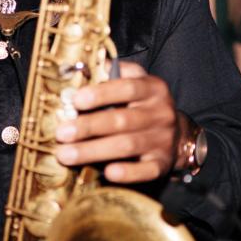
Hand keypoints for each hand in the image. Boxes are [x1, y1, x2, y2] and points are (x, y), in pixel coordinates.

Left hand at [53, 62, 178, 182]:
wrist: (179, 135)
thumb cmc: (143, 106)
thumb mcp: (136, 82)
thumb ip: (113, 73)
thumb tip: (82, 67)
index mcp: (152, 88)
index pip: (128, 87)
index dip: (101, 94)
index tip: (76, 100)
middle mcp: (160, 113)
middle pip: (122, 120)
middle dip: (88, 127)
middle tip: (61, 134)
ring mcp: (162, 140)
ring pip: (127, 146)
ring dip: (94, 151)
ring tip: (66, 155)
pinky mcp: (162, 163)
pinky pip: (145, 170)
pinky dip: (127, 173)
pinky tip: (107, 173)